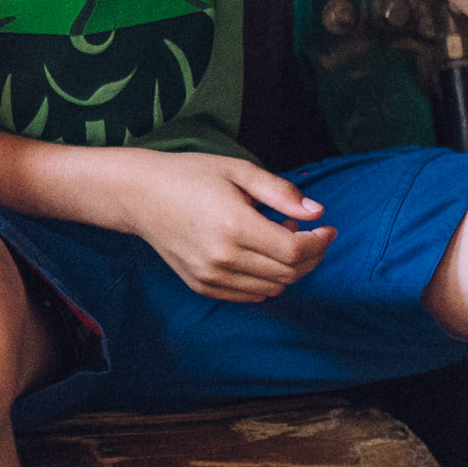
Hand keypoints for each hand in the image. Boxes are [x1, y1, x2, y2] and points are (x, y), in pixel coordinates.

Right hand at [112, 153, 334, 302]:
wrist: (139, 196)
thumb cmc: (191, 176)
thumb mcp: (239, 170)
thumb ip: (281, 192)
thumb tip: (317, 213)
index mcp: (234, 225)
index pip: (294, 250)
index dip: (320, 242)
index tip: (328, 228)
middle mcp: (222, 257)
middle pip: (289, 273)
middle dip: (311, 256)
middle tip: (309, 233)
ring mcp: (210, 276)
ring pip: (273, 288)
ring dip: (289, 268)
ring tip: (278, 238)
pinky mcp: (202, 286)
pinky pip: (251, 295)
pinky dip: (267, 281)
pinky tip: (260, 254)